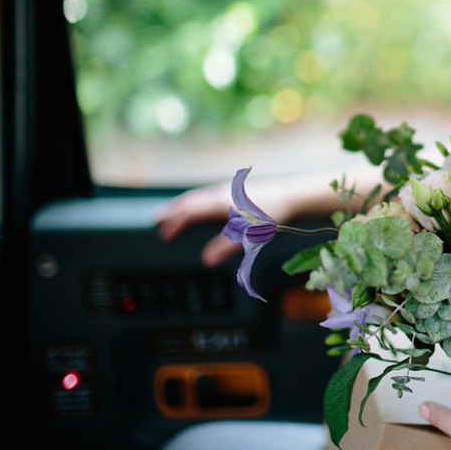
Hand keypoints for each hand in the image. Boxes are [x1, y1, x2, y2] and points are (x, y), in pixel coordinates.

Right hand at [155, 177, 296, 266]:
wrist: (293, 195)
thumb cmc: (272, 214)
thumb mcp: (249, 235)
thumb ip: (226, 247)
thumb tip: (206, 260)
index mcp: (219, 203)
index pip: (189, 213)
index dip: (174, 223)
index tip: (163, 234)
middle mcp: (220, 193)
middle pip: (190, 201)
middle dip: (174, 211)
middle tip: (157, 219)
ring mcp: (229, 189)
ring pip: (200, 196)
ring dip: (186, 204)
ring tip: (176, 212)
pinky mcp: (237, 189)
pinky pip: (210, 194)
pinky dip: (199, 201)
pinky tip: (204, 206)